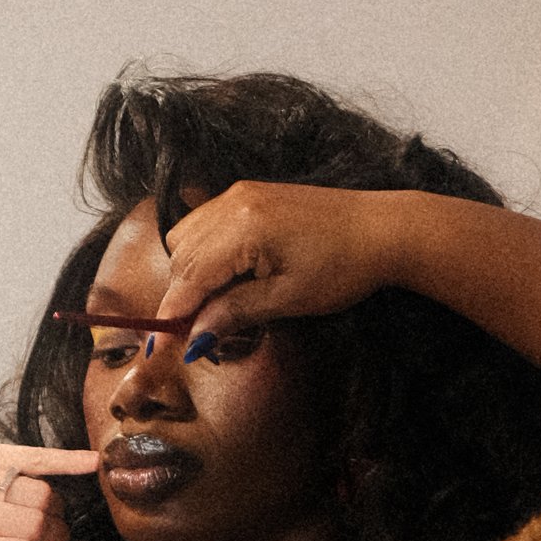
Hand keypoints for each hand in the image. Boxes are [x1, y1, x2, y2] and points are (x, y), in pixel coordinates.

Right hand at [151, 184, 409, 336]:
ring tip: (212, 306)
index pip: (189, 277)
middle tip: (191, 334)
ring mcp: (240, 193)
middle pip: (180, 256)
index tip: (157, 347)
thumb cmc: (344, 266)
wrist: (383, 229)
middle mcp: (233, 203)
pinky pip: (205, 222)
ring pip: (186, 236)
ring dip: (189, 273)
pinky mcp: (249, 194)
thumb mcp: (287, 299)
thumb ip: (234, 313)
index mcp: (243, 228)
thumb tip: (194, 338)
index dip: (170, 315)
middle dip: (180, 296)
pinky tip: (224, 277)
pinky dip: (204, 252)